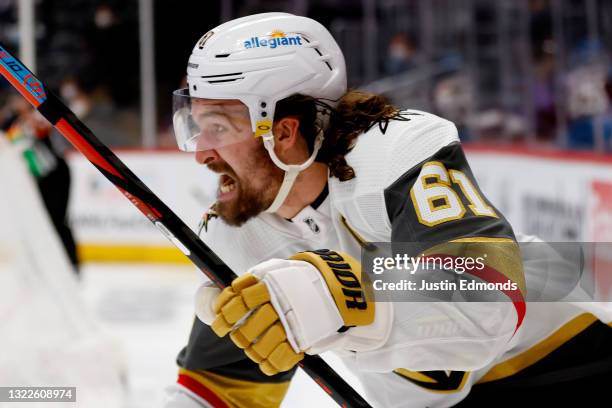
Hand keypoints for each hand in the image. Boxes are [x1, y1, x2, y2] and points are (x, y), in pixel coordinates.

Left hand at [203, 250, 373, 375]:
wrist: (333, 286)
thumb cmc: (296, 279)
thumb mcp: (275, 269)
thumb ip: (251, 279)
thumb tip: (226, 293)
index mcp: (271, 284)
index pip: (241, 301)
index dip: (226, 314)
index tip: (219, 323)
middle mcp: (281, 304)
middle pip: (249, 327)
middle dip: (239, 335)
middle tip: (236, 336)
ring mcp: (292, 322)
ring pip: (263, 345)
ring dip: (253, 351)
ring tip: (251, 349)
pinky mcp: (303, 339)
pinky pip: (282, 358)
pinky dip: (271, 364)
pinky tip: (266, 363)